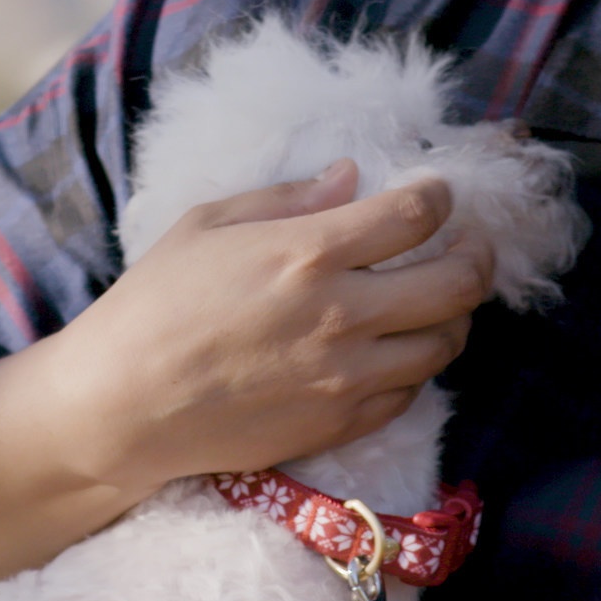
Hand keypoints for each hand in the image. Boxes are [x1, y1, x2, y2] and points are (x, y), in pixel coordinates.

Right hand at [27, 158, 497, 491]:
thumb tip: (351, 177)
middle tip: (469, 244)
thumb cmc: (154, 303)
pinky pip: (410, 393)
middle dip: (477, 256)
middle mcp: (342, 314)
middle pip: (456, 283)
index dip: (440, 198)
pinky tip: (396, 349)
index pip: (415, 216)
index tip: (436, 193)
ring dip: (454, 316)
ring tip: (438, 300)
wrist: (123, 405)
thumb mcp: (208, 224)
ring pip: (445, 343)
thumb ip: (288, 196)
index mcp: (308, 251)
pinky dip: (415, 367)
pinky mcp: (339, 423)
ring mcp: (346, 375)